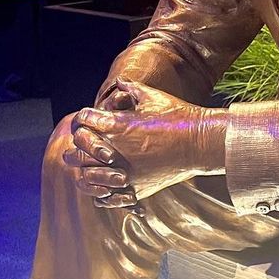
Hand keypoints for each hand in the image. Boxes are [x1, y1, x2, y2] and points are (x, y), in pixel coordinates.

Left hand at [71, 78, 215, 201]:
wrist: (201, 143)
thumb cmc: (179, 117)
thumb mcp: (153, 97)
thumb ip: (131, 89)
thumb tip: (120, 82)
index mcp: (117, 125)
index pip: (83, 119)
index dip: (84, 118)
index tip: (90, 119)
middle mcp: (115, 150)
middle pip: (78, 149)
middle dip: (78, 146)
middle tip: (77, 147)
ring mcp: (125, 171)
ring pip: (87, 177)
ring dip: (85, 171)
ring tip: (86, 170)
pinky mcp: (136, 188)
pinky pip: (107, 197)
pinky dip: (102, 193)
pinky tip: (104, 188)